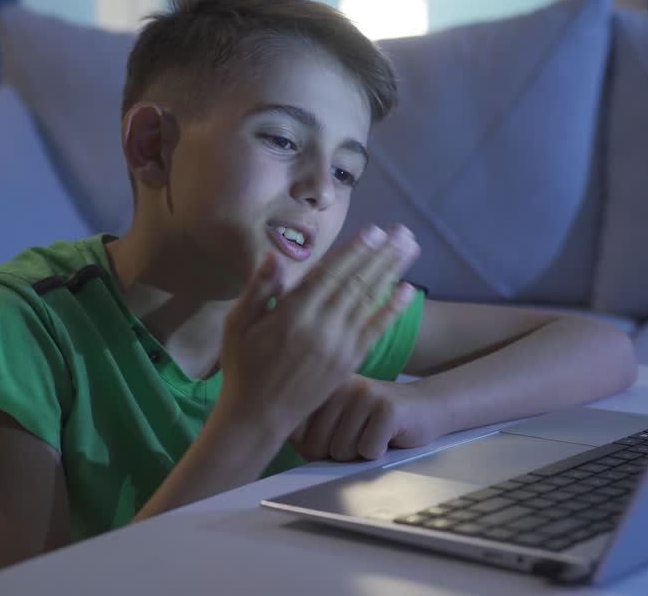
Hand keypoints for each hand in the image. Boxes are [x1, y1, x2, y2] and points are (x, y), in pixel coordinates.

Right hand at [214, 224, 420, 434]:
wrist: (258, 417)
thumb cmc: (243, 367)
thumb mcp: (237, 325)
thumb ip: (259, 289)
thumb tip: (274, 257)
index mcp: (291, 314)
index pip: (329, 274)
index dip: (353, 251)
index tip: (373, 231)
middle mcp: (320, 327)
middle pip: (356, 282)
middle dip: (381, 254)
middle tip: (402, 231)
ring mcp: (338, 346)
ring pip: (370, 300)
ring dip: (392, 272)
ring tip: (410, 248)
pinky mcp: (348, 362)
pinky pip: (375, 330)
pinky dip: (393, 309)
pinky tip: (408, 290)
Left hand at [291, 375, 446, 461]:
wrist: (426, 407)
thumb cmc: (374, 421)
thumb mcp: (336, 418)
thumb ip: (308, 429)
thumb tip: (286, 445)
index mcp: (322, 385)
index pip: (295, 433)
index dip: (314, 448)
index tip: (335, 435)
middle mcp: (340, 383)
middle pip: (317, 446)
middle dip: (338, 453)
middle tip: (359, 434)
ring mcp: (365, 393)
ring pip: (341, 451)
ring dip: (360, 453)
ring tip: (373, 432)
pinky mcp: (387, 408)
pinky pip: (368, 451)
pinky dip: (380, 452)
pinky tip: (389, 435)